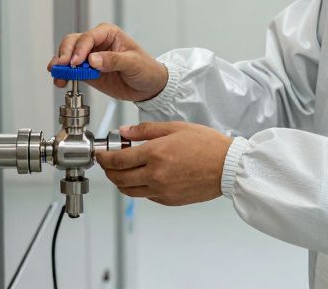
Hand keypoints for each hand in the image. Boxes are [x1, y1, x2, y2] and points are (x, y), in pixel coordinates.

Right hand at [49, 23, 167, 101]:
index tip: (76, 62)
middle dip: (66, 53)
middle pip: (73, 42)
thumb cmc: (146, 68)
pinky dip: (63, 75)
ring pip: (68, 55)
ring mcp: (90, 57)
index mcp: (108, 33)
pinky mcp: (87, 71)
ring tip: (58, 74)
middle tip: (63, 66)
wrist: (149, 87)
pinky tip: (60, 81)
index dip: (80, 49)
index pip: (89, 37)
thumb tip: (92, 60)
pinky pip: (71, 71)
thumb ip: (113, 60)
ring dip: (61, 64)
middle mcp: (96, 43)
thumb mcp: (133, 63)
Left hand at [94, 121, 232, 205]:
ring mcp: (161, 190)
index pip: (118, 160)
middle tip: (107, 161)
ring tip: (121, 170)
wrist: (228, 167)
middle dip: (107, 170)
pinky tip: (142, 176)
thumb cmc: (207, 145)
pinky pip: (144, 196)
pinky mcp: (168, 200)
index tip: (100, 153)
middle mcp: (155, 175)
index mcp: (155, 154)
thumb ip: (146, 130)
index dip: (104, 157)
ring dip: (119, 181)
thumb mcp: (175, 128)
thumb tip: (124, 132)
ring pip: (128, 191)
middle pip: (118, 178)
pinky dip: (137, 187)